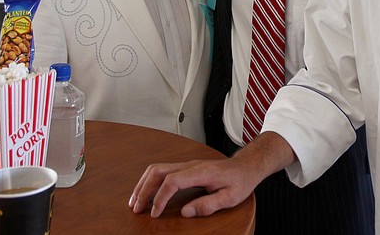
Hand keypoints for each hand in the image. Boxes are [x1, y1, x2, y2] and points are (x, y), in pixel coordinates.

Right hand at [129, 158, 258, 217]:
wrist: (244, 167)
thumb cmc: (239, 182)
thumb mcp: (230, 198)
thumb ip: (208, 205)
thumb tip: (185, 212)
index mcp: (201, 172)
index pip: (172, 181)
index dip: (160, 197)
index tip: (155, 213)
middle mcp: (190, 165)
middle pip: (158, 171)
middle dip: (144, 190)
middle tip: (136, 208)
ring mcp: (186, 164)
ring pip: (157, 168)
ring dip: (143, 184)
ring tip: (135, 202)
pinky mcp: (185, 168)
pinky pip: (162, 170)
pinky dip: (150, 181)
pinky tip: (146, 193)